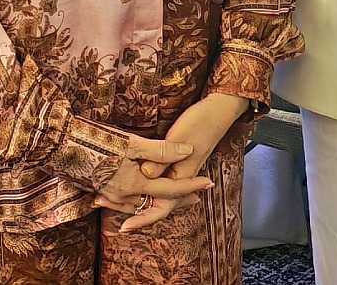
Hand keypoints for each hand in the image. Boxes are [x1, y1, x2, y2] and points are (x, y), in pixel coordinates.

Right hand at [95, 133, 214, 231]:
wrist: (57, 145)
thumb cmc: (94, 140)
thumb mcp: (131, 143)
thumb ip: (160, 150)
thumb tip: (188, 151)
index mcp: (133, 184)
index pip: (170, 189)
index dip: (192, 185)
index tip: (209, 183)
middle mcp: (122, 195)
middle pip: (156, 202)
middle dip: (177, 199)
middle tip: (197, 196)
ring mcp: (109, 193)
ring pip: (141, 202)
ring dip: (158, 199)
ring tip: (173, 193)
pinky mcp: (100, 187)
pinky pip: (126, 200)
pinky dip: (139, 197)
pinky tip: (141, 190)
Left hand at [101, 95, 248, 231]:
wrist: (220, 110)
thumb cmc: (202, 122)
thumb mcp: (179, 137)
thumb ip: (162, 157)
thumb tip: (145, 174)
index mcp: (182, 176)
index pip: (161, 207)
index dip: (142, 219)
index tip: (125, 227)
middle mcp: (181, 177)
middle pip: (158, 203)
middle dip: (137, 213)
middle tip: (116, 222)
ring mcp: (180, 170)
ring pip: (158, 193)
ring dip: (140, 200)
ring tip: (119, 206)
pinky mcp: (177, 162)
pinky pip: (161, 181)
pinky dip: (147, 186)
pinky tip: (138, 185)